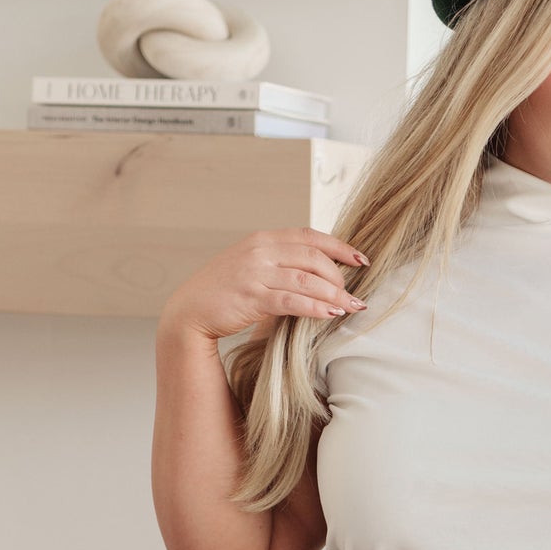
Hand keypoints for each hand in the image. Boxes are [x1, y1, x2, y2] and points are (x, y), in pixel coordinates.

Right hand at [157, 225, 370, 344]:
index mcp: (263, 239)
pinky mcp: (252, 296)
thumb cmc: (224, 293)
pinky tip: (331, 314)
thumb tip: (316, 276)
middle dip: (339, 276)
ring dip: (335, 294)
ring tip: (352, 307)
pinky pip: (292, 301)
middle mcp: (260, 250)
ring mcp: (255, 272)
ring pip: (307, 279)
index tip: (361, 260)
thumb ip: (279, 265)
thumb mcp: (252, 267)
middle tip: (353, 295)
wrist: (189, 311)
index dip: (339, 246)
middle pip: (313, 257)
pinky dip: (316, 307)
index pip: (309, 236)